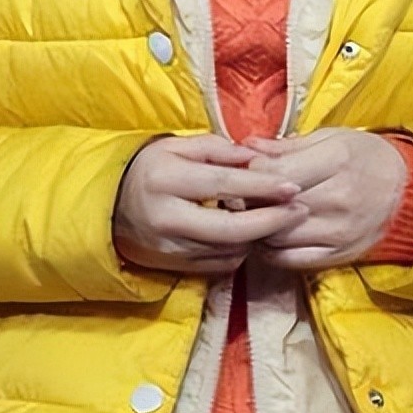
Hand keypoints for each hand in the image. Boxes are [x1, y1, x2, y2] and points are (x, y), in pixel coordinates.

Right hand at [113, 134, 306, 275]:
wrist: (110, 205)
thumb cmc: (151, 168)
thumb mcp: (177, 147)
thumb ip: (216, 149)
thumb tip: (255, 157)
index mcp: (167, 180)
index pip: (223, 184)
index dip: (261, 186)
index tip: (293, 187)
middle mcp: (168, 217)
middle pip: (231, 228)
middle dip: (271, 221)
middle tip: (301, 211)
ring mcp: (170, 247)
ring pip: (228, 250)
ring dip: (260, 238)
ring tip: (281, 221)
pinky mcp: (174, 266)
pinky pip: (218, 265)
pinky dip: (240, 251)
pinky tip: (251, 236)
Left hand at [245, 127, 407, 269]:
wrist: (408, 191)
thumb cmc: (365, 157)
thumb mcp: (331, 138)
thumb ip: (287, 145)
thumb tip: (247, 147)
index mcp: (336, 160)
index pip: (275, 172)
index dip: (251, 172)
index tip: (246, 169)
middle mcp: (339, 197)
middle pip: (275, 204)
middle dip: (250, 200)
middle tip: (241, 193)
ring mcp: (339, 230)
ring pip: (278, 235)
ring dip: (258, 227)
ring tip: (254, 214)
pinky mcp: (339, 255)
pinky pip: (291, 260)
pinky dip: (272, 251)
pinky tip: (268, 236)